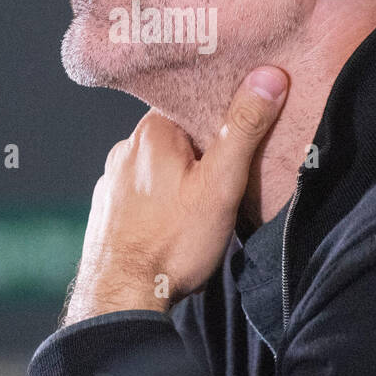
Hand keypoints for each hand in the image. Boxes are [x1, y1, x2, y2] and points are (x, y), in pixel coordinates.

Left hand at [62, 67, 288, 325]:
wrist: (121, 299)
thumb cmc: (173, 242)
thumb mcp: (221, 183)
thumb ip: (243, 128)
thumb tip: (268, 77)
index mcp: (152, 131)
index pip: (193, 103)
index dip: (222, 114)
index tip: (243, 129)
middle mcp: (125, 149)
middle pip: (177, 135)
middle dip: (204, 151)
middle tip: (230, 175)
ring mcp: (112, 180)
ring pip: (158, 166)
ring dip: (180, 177)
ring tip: (204, 204)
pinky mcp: (108, 210)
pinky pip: (141, 192)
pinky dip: (160, 200)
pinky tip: (175, 221)